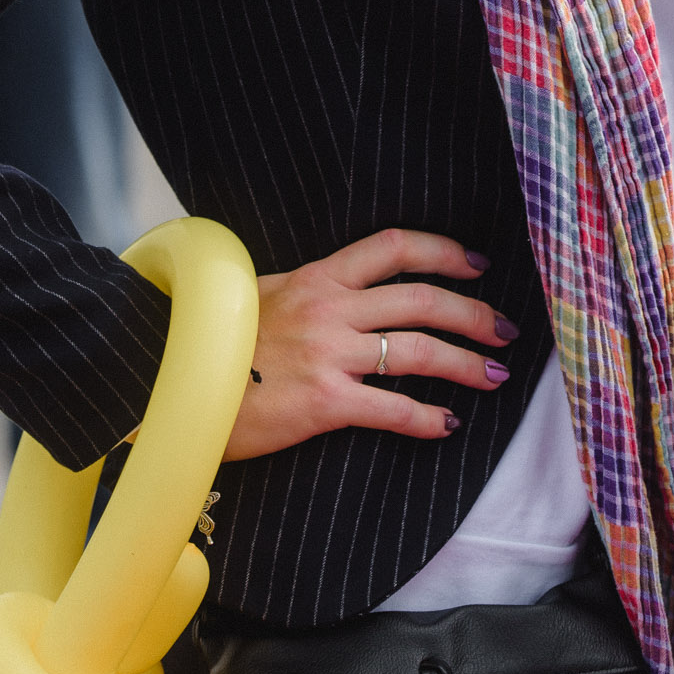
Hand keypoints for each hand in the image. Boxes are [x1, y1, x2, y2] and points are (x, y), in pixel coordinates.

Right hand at [222, 227, 515, 463]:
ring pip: (417, 350)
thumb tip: (340, 292)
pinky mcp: (324, 402)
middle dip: (473, 313)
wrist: (168, 379)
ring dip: (465, 363)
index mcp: (318, 277)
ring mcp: (329, 354)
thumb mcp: (259, 296)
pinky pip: (391, 408)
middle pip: (422, 299)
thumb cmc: (213, 343)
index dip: (443, 251)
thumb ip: (306, 292)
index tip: (476, 263)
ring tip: (493, 374)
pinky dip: (426, 418)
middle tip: (505, 328)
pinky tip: (447, 425)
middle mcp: (331, 308)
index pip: (393, 248)